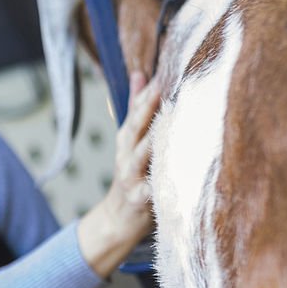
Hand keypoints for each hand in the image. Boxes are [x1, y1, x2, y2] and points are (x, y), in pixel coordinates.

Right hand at [76, 70, 161, 277]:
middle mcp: (127, 154)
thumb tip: (141, 73)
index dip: (150, 88)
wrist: (117, 220)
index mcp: (127, 138)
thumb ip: (136, 108)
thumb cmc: (132, 176)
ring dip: (154, 138)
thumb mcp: (130, 141)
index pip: (137, 108)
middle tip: (165, 84)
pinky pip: (150, 190)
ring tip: (168, 122)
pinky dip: (158, 183)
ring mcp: (131, 177)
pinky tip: (169, 175)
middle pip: (137, 127)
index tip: (167, 66)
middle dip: (149, 106)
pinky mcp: (139, 200)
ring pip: (143, 154)